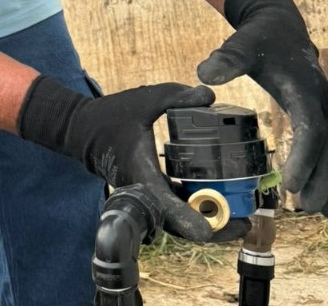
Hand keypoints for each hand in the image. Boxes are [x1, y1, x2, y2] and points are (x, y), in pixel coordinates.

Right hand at [18, 77, 248, 241]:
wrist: (82, 130)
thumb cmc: (110, 116)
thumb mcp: (143, 100)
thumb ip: (175, 96)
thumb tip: (210, 95)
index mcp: (141, 172)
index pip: (164, 203)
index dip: (187, 219)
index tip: (208, 232)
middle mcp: (143, 191)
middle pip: (178, 224)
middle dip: (213, 229)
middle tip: (245, 225)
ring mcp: (145, 196)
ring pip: (178, 220)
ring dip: (208, 221)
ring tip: (241, 218)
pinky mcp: (148, 193)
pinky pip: (175, 209)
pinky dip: (196, 210)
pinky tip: (219, 201)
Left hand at [197, 0, 327, 216]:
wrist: (278, 24)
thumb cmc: (261, 37)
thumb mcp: (242, 44)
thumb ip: (227, 59)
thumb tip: (205, 74)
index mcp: (305, 89)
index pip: (310, 128)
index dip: (303, 157)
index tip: (291, 183)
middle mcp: (320, 101)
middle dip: (320, 177)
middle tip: (308, 207)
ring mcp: (322, 107)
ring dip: (327, 177)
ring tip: (322, 210)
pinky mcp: (317, 111)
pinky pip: (326, 144)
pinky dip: (325, 166)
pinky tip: (321, 190)